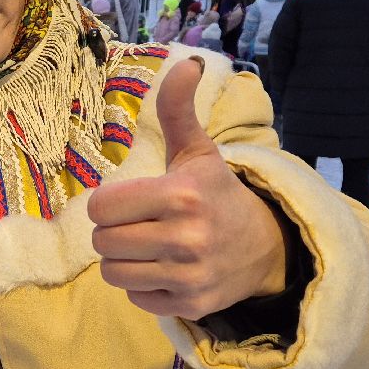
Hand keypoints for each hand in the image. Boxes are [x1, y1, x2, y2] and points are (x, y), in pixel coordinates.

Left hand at [87, 58, 286, 319]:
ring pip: (113, 273)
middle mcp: (185, 237)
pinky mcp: (191, 305)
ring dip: (122, 261)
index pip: (101, 207)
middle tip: (136, 225)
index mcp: (180, 194)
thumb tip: (182, 63)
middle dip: (112, 233)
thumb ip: (178, 110)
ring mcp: (189, 274)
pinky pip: (135, 298)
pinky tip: (164, 269)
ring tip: (146, 247)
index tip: (127, 201)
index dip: (107, 204)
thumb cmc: (216, 193)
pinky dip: (142, 286)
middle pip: (103, 242)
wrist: (266, 246)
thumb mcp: (197, 151)